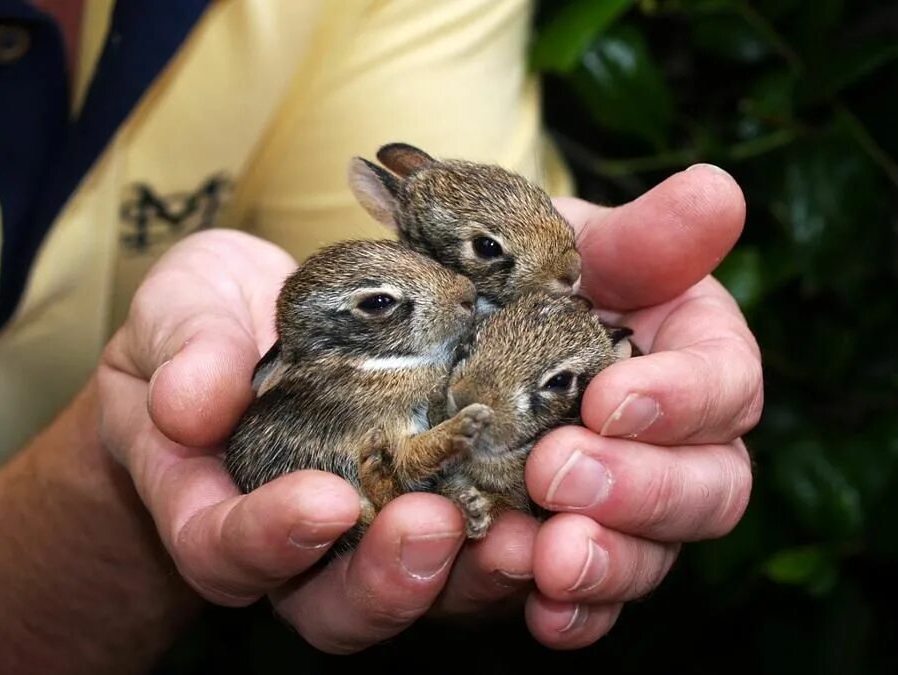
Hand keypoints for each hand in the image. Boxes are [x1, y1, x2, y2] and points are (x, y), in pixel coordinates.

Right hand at [97, 230, 486, 653]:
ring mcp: (367, 527)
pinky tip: (551, 499)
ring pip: (414, 587)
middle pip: (333, 602)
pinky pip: (469, 539)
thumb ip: (185, 352)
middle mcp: (296, 539)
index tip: (323, 502)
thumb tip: (189, 404)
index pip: (225, 548)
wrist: (259, 323)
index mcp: (214, 502)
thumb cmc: (207, 323)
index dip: (269, 539)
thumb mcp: (182, 313)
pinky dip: (510, 531)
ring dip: (467, 572)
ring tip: (518, 533)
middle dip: (387, 578)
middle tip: (434, 527)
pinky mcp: (428, 497)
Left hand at [507, 164, 760, 647]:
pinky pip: (591, 599)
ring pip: (652, 555)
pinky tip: (537, 607)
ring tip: (547, 557)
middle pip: (706, 489)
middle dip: (641, 489)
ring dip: (607, 562)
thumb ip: (647, 236)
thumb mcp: (581, 245)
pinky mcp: (575, 549)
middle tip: (562, 474)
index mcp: (694, 362)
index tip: (613, 398)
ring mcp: (630, 507)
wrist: (477, 323)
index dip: (681, 399)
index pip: (725, 386)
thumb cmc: (540, 275)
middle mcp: (679, 445)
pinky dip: (572, 611)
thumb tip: (718, 190)